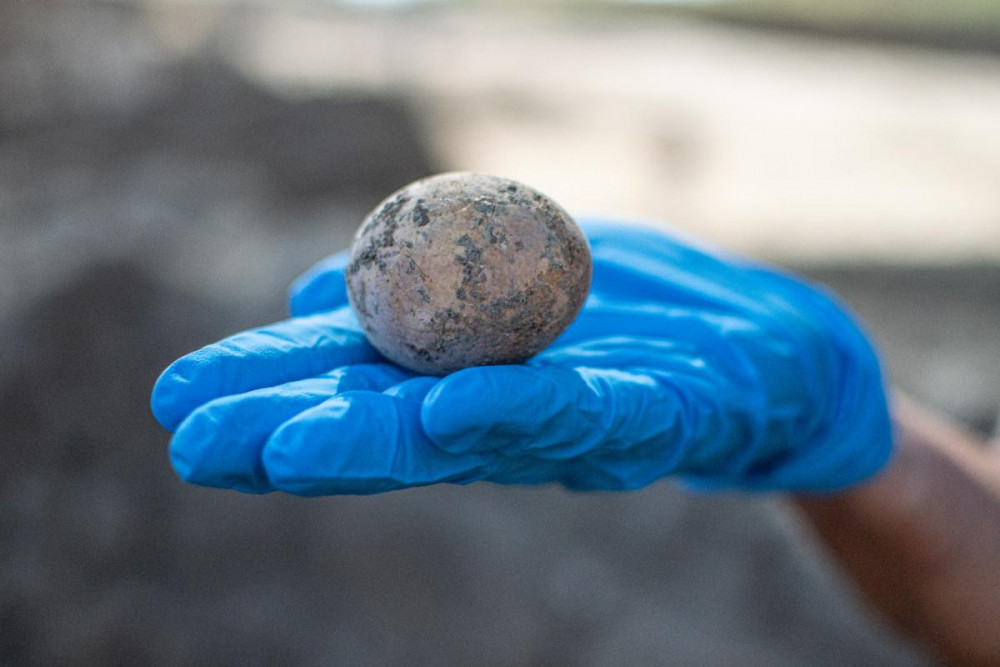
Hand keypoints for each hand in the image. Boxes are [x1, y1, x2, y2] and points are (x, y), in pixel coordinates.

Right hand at [151, 222, 891, 494]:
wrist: (790, 369)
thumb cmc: (646, 321)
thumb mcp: (527, 273)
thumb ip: (426, 280)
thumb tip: (311, 286)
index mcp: (480, 372)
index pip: (362, 379)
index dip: (275, 388)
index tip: (182, 402)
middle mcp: (523, 410)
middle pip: (397, 419)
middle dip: (296, 430)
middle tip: (195, 446)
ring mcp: (595, 417)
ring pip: (475, 429)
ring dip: (382, 439)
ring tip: (289, 448)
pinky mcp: (678, 410)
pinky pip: (596, 410)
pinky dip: (522, 412)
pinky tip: (453, 414)